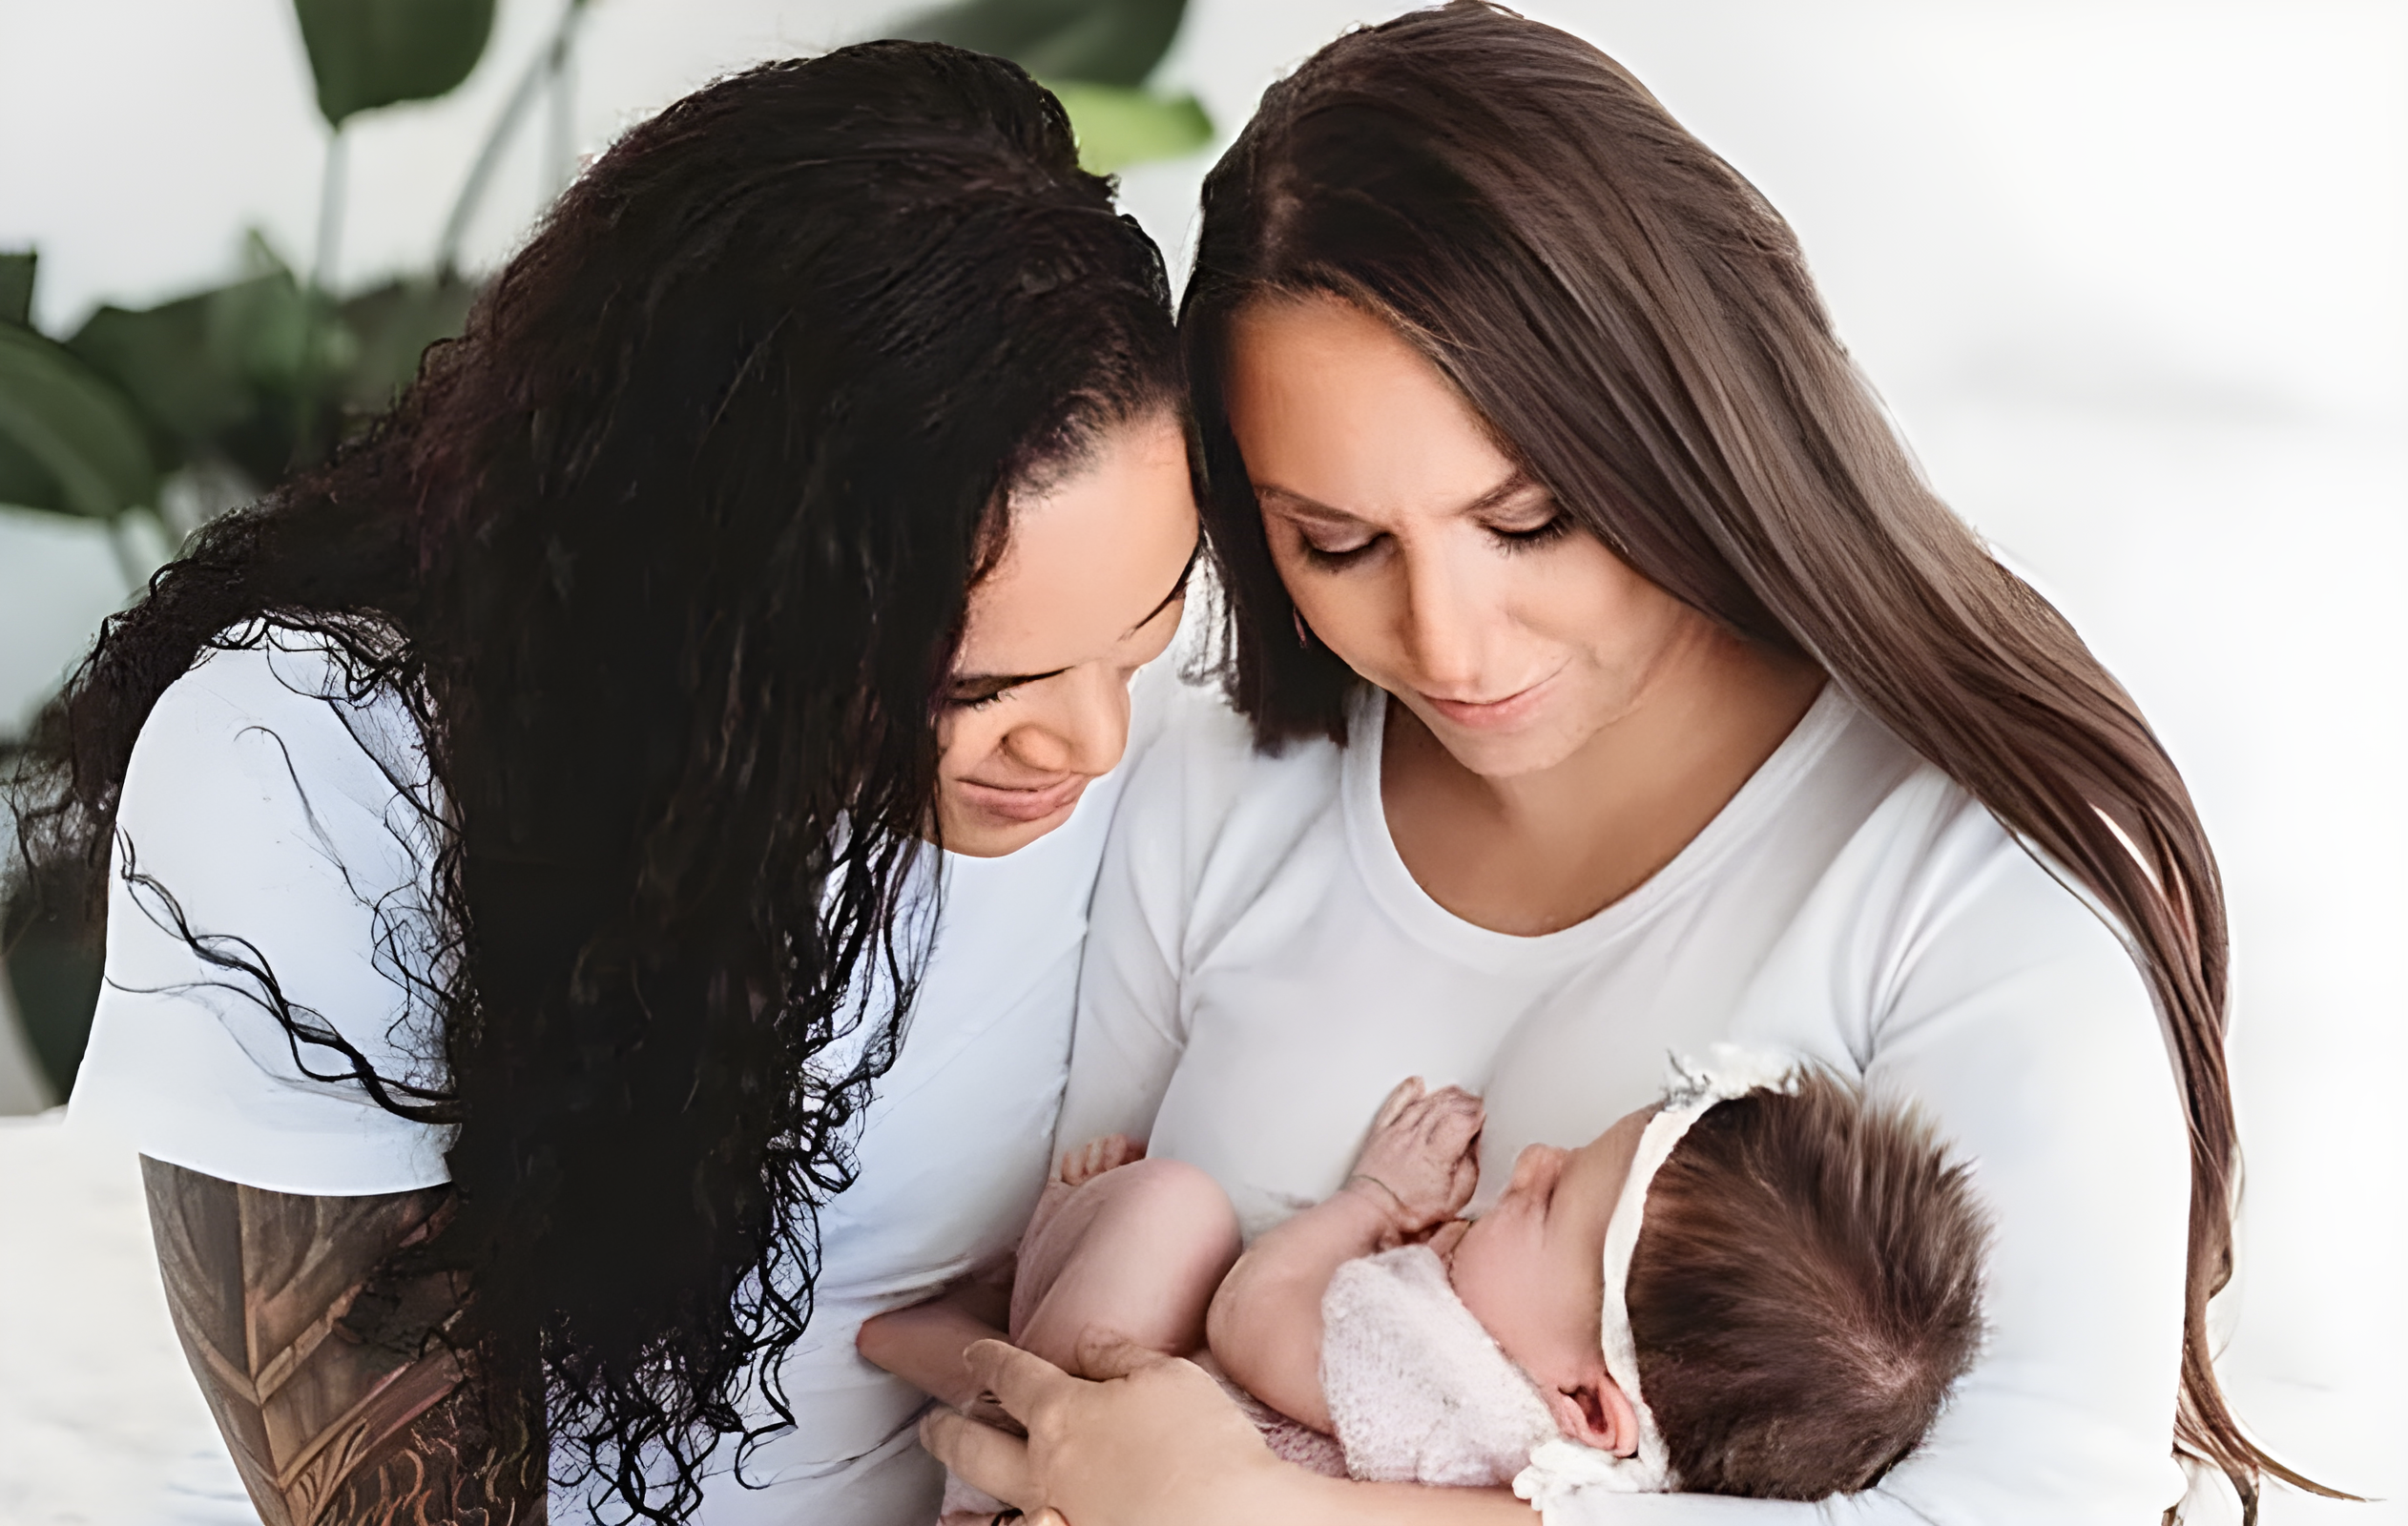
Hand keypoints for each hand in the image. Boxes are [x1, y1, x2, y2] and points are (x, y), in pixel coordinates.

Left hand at [920, 1337, 1299, 1525]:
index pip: (1013, 1376)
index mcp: (1065, 1412)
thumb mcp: (1171, 1378)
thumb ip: (1121, 1356)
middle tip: (936, 1420)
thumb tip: (1088, 1341)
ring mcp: (1051, 1514)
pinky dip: (990, 1525)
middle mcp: (1044, 1467)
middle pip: (976, 1443)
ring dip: (961, 1479)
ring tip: (949, 1477)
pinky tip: (981, 1522)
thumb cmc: (1204, 1449)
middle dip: (950, 1427)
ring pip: (985, 1496)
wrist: (1224, 1522)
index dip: (990, 1360)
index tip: (975, 1353)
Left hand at [1345, 1078, 1483, 1237]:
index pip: (1461, 1120)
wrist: (1370, 1212)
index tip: (1483, 1116)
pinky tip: (1418, 1084)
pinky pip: (1396, 1103)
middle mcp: (1416, 1137)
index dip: (1476, 1113)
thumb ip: (1468, 1171)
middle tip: (1475, 1105)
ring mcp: (1397, 1131)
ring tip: (1457, 1095)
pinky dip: (1408, 1090)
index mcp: (1437, 1154)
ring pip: (1424, 1102)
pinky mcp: (1381, 1131)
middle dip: (1465, 1101)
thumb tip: (1474, 1148)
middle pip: (1445, 1106)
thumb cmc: (1409, 1212)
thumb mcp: (1453, 1201)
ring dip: (1444, 1095)